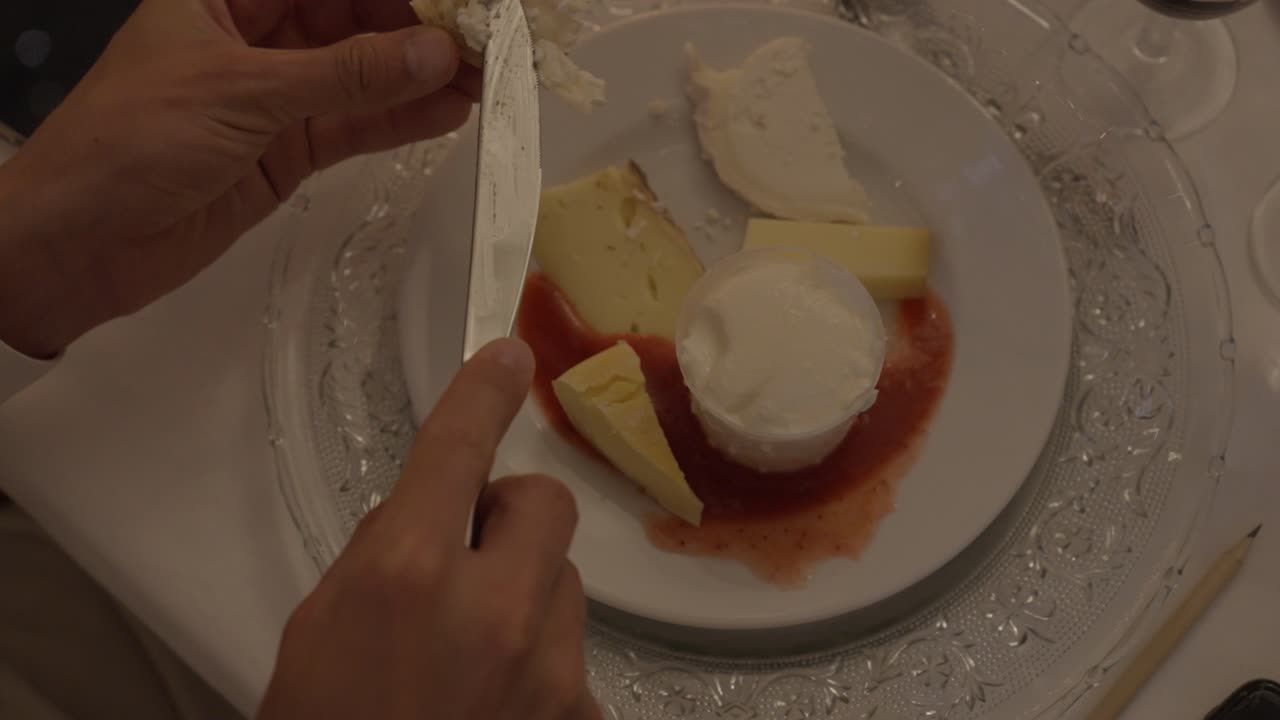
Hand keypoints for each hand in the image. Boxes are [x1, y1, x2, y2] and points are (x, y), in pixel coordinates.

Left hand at [0, 0, 477, 357]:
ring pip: (360, 77)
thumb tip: (433, 54)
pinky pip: (353, 127)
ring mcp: (270, 98)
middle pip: (351, 21)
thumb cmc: (126, 144)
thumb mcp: (244, 93)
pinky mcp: (283, 153)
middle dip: (416, 31)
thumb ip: (347, 75)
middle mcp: (250, 38)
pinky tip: (447, 112)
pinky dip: (398, 122)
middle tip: (481, 45)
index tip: (456, 3)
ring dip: (418, 79)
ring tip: (484, 79)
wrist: (78, 243)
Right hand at [258, 339, 599, 719]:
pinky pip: (571, 657)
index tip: (505, 355)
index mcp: (408, 577)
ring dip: (525, 598)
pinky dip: (539, 667)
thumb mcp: (321, 630)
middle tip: (471, 552)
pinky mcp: (580, 716)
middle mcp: (494, 611)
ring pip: (562, 584)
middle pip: (545, 505)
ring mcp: (550, 671)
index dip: (482, 394)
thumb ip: (385, 558)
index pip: (457, 450)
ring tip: (472, 656)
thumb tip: (431, 515)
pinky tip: (496, 705)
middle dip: (510, 516)